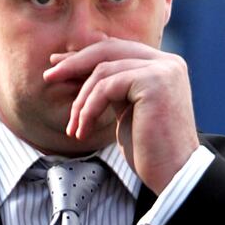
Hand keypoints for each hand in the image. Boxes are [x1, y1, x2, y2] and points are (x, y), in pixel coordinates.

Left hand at [43, 38, 199, 193]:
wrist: (174, 175)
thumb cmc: (150, 150)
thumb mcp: (127, 110)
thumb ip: (112, 86)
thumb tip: (79, 66)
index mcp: (162, 65)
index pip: (117, 49)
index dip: (85, 55)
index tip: (59, 64)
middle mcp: (166, 62)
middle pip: (108, 50)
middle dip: (74, 63)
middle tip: (49, 77)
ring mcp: (163, 70)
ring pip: (103, 70)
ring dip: (81, 100)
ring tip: (74, 126)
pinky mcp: (155, 82)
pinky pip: (106, 86)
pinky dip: (88, 108)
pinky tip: (83, 129)